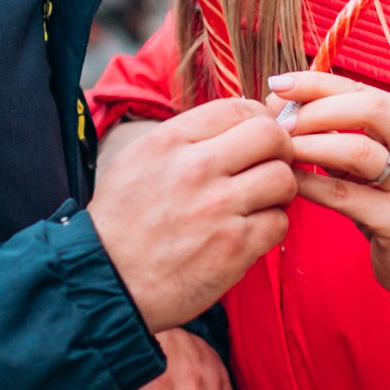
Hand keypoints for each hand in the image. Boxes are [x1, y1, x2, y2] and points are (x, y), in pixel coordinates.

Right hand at [90, 99, 294, 331]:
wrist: (106, 282)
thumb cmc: (121, 223)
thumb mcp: (138, 160)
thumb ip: (185, 138)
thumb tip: (231, 126)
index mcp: (170, 142)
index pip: (238, 107)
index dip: (258, 119)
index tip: (257, 137)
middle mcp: (196, 169)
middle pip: (270, 136)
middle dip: (280, 149)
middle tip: (270, 165)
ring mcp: (218, 209)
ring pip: (283, 179)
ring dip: (279, 191)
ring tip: (261, 202)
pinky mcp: (234, 248)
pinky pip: (279, 222)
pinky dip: (271, 226)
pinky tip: (250, 232)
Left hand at [268, 71, 389, 298]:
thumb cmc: (388, 193)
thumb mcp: (372, 153)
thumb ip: (336, 126)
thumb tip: (280, 99)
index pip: (362, 89)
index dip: (316, 84)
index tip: (277, 85)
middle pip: (370, 109)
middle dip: (317, 111)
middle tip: (280, 124)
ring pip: (358, 151)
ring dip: (312, 145)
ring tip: (282, 150)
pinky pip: (346, 195)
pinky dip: (312, 184)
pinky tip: (290, 181)